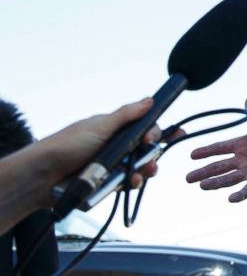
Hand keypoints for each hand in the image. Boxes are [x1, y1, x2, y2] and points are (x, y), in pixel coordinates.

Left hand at [39, 98, 163, 188]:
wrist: (42, 177)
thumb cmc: (66, 146)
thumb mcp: (99, 127)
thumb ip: (127, 115)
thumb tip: (149, 100)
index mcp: (114, 130)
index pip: (144, 128)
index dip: (156, 132)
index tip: (166, 136)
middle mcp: (115, 146)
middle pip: (145, 149)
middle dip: (152, 154)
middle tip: (151, 160)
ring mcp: (111, 166)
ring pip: (139, 167)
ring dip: (144, 170)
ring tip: (139, 174)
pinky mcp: (107, 183)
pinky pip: (126, 183)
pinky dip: (132, 183)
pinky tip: (131, 183)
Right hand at [186, 98, 246, 202]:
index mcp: (243, 144)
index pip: (220, 148)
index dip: (206, 151)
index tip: (192, 154)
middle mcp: (244, 159)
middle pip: (219, 166)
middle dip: (203, 171)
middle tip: (187, 178)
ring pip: (229, 178)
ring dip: (215, 183)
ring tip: (201, 186)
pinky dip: (240, 194)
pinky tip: (231, 199)